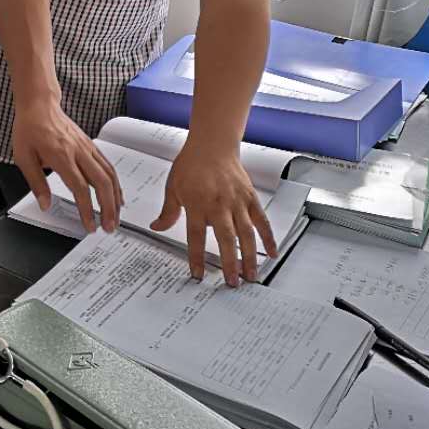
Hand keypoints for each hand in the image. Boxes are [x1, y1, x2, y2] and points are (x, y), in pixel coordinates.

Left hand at [11, 98, 121, 232]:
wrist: (39, 105)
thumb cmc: (29, 128)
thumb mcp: (23, 157)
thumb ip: (36, 183)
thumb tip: (45, 204)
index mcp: (61, 156)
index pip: (79, 187)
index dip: (87, 209)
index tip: (89, 225)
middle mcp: (78, 151)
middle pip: (101, 183)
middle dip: (108, 208)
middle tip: (109, 226)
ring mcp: (87, 147)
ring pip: (109, 174)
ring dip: (115, 198)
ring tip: (116, 216)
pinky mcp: (90, 145)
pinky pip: (108, 165)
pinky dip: (115, 183)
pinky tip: (116, 195)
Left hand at [150, 142, 274, 286]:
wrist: (212, 145)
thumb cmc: (192, 164)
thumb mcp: (173, 187)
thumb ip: (168, 211)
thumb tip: (157, 227)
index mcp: (197, 203)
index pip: (196, 236)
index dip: (196, 257)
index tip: (198, 274)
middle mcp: (218, 205)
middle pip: (225, 238)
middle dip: (229, 263)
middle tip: (232, 283)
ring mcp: (237, 202)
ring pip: (246, 234)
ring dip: (249, 257)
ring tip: (250, 276)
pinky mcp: (250, 198)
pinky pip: (262, 221)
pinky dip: (268, 238)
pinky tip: (271, 253)